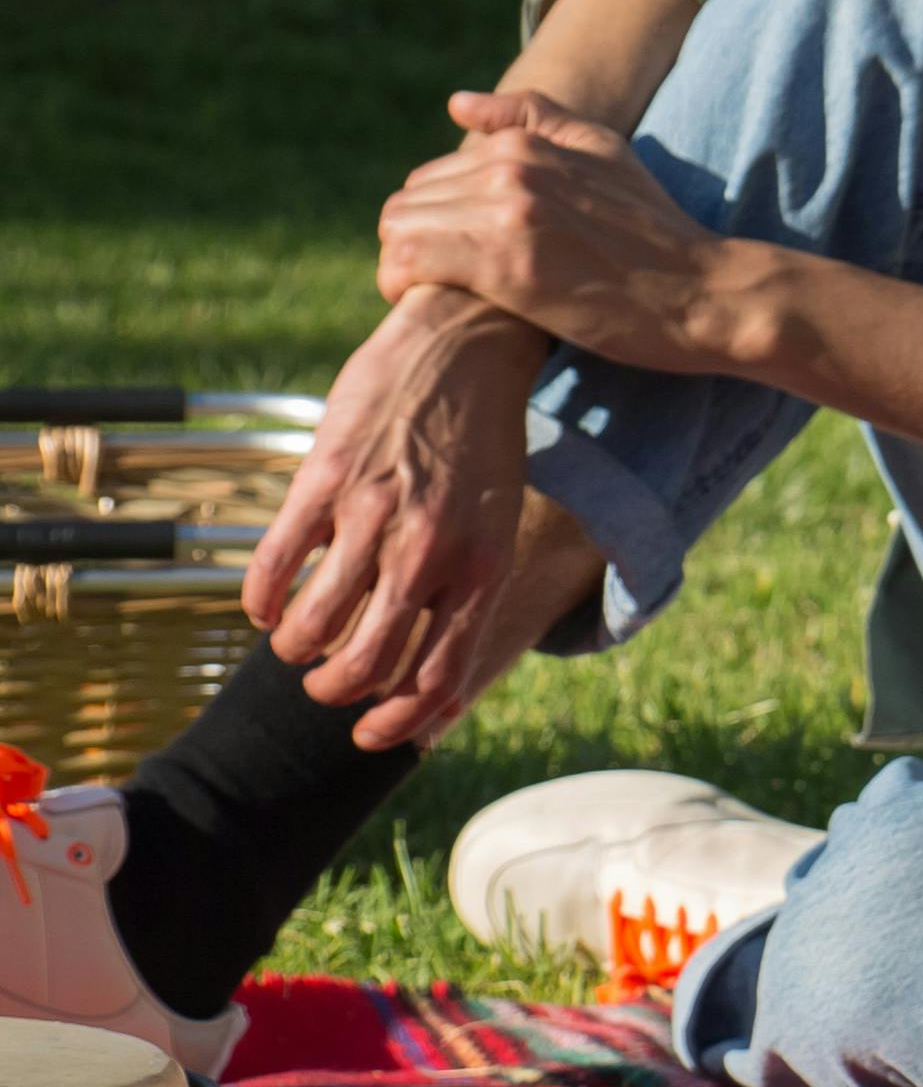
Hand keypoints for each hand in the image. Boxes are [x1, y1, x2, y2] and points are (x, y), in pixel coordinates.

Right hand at [248, 290, 549, 749]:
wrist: (468, 349)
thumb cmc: (483, 448)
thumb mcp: (496, 526)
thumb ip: (465, 594)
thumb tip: (432, 683)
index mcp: (483, 568)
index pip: (439, 677)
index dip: (398, 723)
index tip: (369, 737)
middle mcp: (432, 550)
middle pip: (367, 665)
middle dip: (336, 692)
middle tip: (325, 686)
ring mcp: (375, 515)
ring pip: (313, 628)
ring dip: (296, 650)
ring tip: (297, 645)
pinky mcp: (325, 481)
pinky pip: (275, 568)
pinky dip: (262, 603)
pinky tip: (265, 610)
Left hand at [375, 90, 754, 375]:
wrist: (701, 293)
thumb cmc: (656, 232)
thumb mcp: (605, 154)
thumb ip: (534, 118)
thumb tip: (457, 104)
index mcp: (526, 144)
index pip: (428, 179)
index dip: (436, 225)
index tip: (462, 261)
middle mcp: (511, 169)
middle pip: (404, 204)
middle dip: (416, 245)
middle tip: (450, 286)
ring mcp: (507, 214)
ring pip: (398, 231)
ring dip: (405, 269)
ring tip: (442, 297)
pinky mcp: (504, 265)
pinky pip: (408, 262)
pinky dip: (402, 285)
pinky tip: (437, 305)